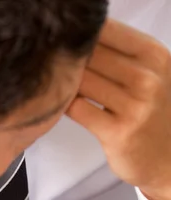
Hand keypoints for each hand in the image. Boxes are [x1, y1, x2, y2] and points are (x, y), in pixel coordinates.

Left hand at [67, 19, 170, 199]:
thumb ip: (120, 55)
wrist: (166, 160)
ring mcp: (135, 106)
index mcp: (155, 56)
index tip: (64, 43)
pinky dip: (64, 104)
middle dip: (68, 60)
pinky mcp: (117, 132)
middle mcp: (149, 78)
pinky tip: (58, 104)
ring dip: (64, 82)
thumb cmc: (150, 115)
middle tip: (49, 65)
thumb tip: (78, 38)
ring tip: (51, 84)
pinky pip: (79, 109)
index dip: (81, 36)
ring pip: (84, 81)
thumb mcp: (148, 76)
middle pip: (93, 55)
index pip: (109, 31)